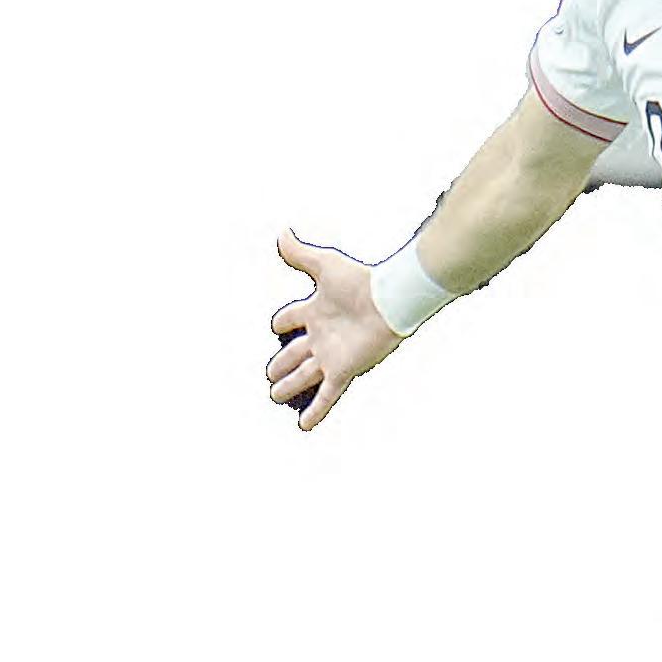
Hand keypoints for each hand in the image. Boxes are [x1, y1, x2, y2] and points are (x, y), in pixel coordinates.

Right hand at [266, 228, 402, 430]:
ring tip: (276, 395)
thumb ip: (301, 253)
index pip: (293, 318)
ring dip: (290, 386)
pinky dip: (316, 411)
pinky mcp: (344, 369)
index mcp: (317, 310)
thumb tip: (282, 234)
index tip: (276, 325)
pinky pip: (327, 395)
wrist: (392, 300)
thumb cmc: (362, 281)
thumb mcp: (324, 266)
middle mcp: (323, 335)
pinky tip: (305, 427)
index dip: (283, 321)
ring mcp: (332, 355)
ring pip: (305, 375)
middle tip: (270, 375)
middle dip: (282, 364)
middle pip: (296, 353)